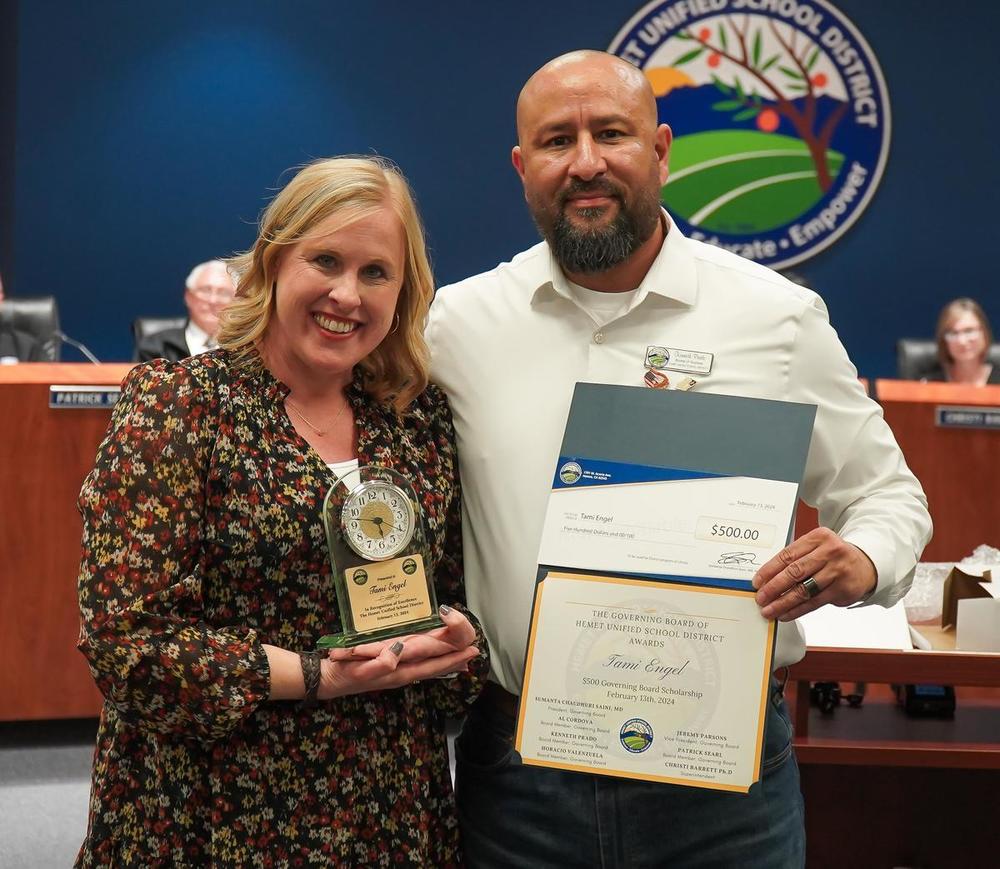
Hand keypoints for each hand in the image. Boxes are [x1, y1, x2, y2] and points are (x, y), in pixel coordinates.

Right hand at [328, 604, 476, 663]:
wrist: (324, 681)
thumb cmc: (342, 673)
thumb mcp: (358, 667)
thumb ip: (379, 662)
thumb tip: (399, 650)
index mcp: (399, 672)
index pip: (433, 665)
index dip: (453, 658)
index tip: (472, 651)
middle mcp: (402, 673)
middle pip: (434, 666)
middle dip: (455, 659)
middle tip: (475, 650)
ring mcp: (395, 671)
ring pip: (427, 665)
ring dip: (445, 661)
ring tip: (461, 656)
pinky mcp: (388, 667)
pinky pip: (416, 664)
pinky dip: (430, 661)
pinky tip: (431, 658)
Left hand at [752, 527, 876, 621]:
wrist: (865, 564)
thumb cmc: (832, 557)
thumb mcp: (816, 548)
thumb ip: (795, 558)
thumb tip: (766, 578)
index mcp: (818, 537)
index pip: (787, 555)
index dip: (769, 570)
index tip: (757, 582)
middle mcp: (829, 552)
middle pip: (794, 572)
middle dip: (773, 587)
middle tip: (760, 598)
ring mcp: (838, 571)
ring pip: (804, 590)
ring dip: (783, 602)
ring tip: (769, 610)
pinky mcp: (843, 589)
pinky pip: (814, 602)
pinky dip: (797, 610)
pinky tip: (786, 614)